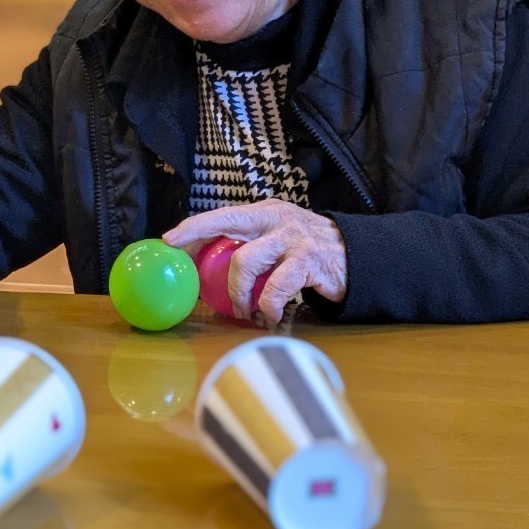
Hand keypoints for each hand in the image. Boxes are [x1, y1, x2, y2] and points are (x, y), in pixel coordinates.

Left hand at [163, 199, 347, 322]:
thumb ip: (253, 243)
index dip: (195, 225)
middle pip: (228, 223)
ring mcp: (292, 239)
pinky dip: (267, 307)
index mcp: (265, 212)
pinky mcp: (308, 261)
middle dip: (197, 235)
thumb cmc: (310, 252)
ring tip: (241, 309)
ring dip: (237, 292)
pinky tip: (268, 316)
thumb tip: (208, 265)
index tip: (169, 239)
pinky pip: (275, 289)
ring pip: (246, 261)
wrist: (358, 257)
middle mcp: (276, 219)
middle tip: (181, 260)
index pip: (223, 214)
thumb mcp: (281, 237)